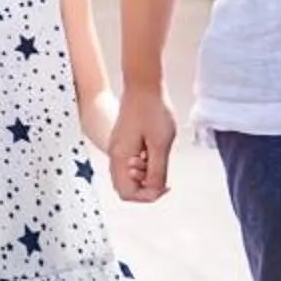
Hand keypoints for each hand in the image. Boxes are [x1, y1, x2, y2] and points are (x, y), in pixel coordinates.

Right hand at [109, 83, 175, 202]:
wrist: (143, 84)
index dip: (148, 196)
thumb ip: (157, 171)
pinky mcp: (123, 142)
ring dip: (145, 175)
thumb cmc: (153, 111)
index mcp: (121, 158)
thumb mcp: (161, 144)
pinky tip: (154, 151)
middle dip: (146, 187)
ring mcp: (118, 148)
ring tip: (158, 158)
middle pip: (126, 188)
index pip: (128, 193)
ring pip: (128, 176)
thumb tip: (156, 190)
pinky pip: (130, 163)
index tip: (165, 185)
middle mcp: (115, 156)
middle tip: (163, 173)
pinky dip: (144, 165)